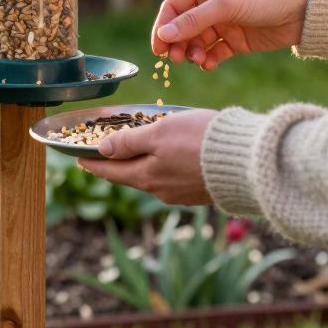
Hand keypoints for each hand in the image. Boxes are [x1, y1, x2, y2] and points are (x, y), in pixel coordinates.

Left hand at [77, 109, 216, 204]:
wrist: (247, 161)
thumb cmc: (200, 141)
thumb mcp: (160, 133)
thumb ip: (130, 142)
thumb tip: (103, 150)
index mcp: (146, 178)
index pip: (111, 172)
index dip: (93, 164)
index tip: (79, 159)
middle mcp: (161, 191)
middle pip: (131, 176)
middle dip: (117, 165)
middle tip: (105, 156)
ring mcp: (182, 194)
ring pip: (153, 178)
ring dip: (143, 165)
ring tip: (137, 153)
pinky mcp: (201, 192)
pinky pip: (174, 179)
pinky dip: (165, 168)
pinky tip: (170, 159)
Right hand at [152, 0, 307, 69]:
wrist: (306, 9)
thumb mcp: (226, 5)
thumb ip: (193, 21)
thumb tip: (163, 35)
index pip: (173, 7)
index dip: (163, 27)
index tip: (158, 49)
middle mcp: (211, 2)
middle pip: (182, 27)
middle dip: (177, 43)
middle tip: (177, 60)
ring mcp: (224, 22)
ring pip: (197, 41)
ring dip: (193, 52)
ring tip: (199, 60)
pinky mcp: (237, 40)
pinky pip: (215, 52)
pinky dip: (209, 60)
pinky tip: (210, 64)